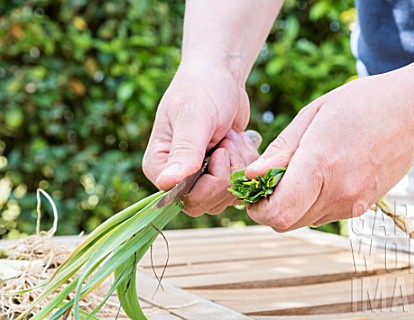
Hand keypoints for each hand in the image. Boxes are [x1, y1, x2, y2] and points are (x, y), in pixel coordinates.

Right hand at [143, 62, 248, 190]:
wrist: (222, 75)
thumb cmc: (202, 89)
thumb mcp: (195, 117)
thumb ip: (184, 150)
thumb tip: (167, 183)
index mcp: (159, 167)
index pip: (183, 198)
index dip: (209, 182)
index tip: (218, 150)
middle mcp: (176, 177)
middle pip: (206, 203)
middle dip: (227, 172)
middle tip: (227, 140)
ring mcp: (199, 177)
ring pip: (226, 197)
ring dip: (239, 165)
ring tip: (231, 137)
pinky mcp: (220, 173)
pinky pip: (239, 187)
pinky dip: (247, 164)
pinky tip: (239, 141)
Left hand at [245, 75, 413, 231]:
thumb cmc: (360, 105)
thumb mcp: (312, 116)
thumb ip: (281, 150)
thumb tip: (252, 175)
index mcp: (321, 165)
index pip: (278, 213)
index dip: (258, 208)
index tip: (254, 190)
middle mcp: (338, 192)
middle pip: (287, 223)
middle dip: (271, 207)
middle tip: (271, 180)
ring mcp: (353, 203)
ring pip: (305, 221)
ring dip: (292, 205)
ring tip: (298, 172)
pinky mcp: (362, 206)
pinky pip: (324, 215)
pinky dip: (312, 203)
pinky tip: (319, 176)